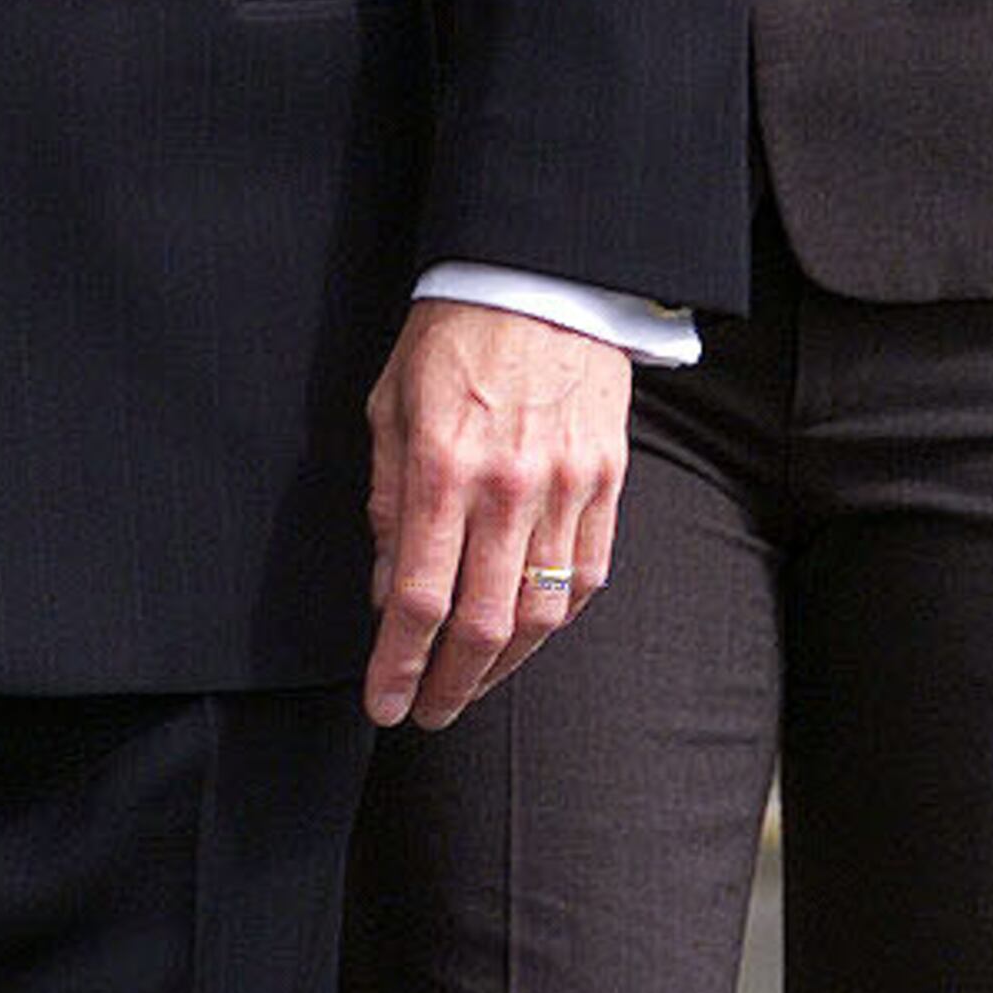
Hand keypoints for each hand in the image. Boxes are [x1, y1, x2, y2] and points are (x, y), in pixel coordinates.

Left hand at [364, 295, 628, 733]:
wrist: (542, 278)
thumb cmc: (453, 339)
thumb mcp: (391, 409)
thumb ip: (389, 504)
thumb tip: (388, 592)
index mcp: (444, 469)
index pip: (420, 599)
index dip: (399, 666)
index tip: (384, 704)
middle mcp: (509, 488)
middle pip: (483, 624)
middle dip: (450, 686)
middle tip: (427, 714)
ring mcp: (566, 488)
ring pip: (543, 613)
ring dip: (504, 666)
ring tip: (472, 683)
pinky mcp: (608, 482)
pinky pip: (589, 575)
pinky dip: (557, 617)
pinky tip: (528, 634)